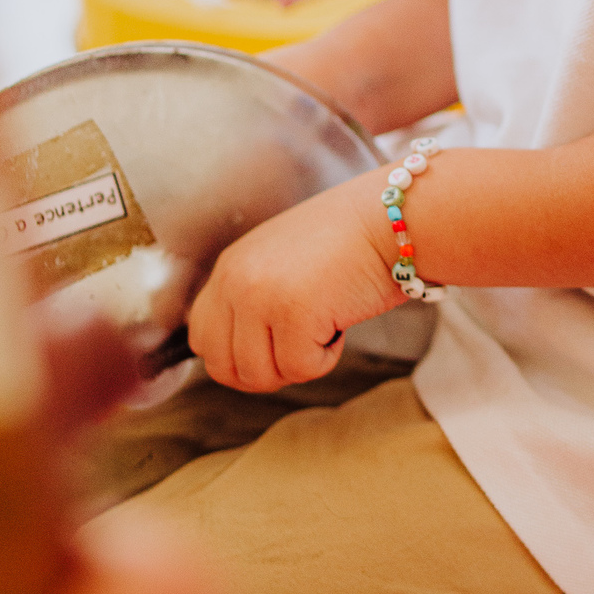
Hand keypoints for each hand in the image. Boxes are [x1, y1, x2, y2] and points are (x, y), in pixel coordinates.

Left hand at [187, 173, 399, 391]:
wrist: (392, 218)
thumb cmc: (349, 241)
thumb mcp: (281, 262)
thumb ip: (251, 298)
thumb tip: (241, 355)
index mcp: (230, 266)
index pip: (201, 337)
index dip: (235, 356)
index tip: (271, 350)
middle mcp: (236, 279)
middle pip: (222, 366)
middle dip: (264, 371)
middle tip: (301, 345)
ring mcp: (260, 296)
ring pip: (260, 375)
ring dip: (298, 362)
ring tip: (324, 323)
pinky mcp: (293, 313)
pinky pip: (301, 368)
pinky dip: (327, 356)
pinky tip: (341, 319)